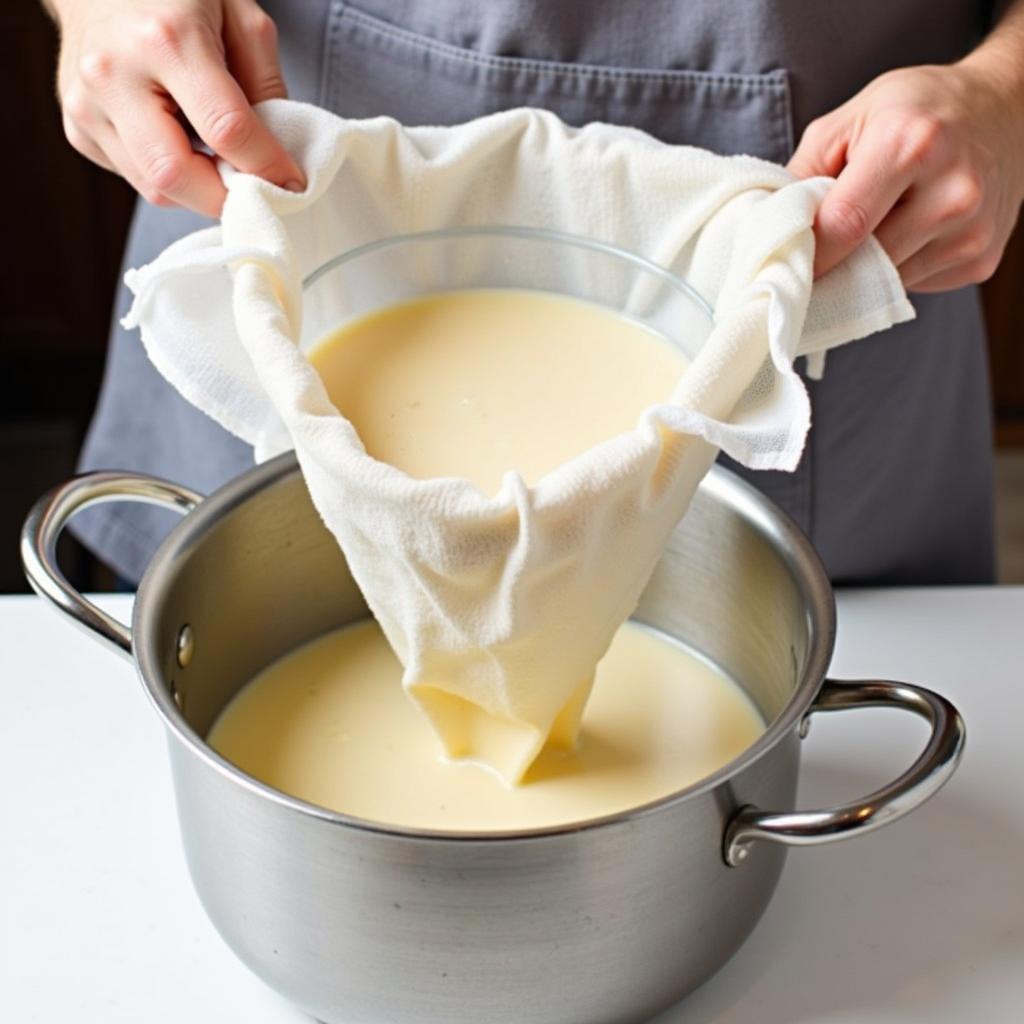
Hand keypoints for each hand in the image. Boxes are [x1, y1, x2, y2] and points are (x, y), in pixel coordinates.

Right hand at [53, 0, 304, 216]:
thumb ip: (266, 87)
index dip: (266, 167)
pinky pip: (135, 176)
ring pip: (154, 188)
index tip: (293, 183)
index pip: (225, 130)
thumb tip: (279, 159)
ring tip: (221, 163)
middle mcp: (114, 73)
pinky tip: (181, 143)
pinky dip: (169, 176)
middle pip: (174, 175)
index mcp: (164, 38)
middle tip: (256, 193)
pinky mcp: (78, 128)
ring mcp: (86, 104)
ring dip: (199, 190)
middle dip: (224, 198)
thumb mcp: (240, 17)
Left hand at [788, 63, 1023, 291]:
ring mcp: (971, 230)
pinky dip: (898, 269)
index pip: (843, 226)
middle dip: (833, 263)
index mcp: (911, 145)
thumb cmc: (918, 109)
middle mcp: (951, 190)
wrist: (1005, 109)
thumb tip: (769, 227)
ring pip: (887, 282)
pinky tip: (908, 232)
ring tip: (871, 230)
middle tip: (816, 254)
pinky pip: (915, 285)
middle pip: (865, 261)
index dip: (807, 253)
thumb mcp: (853, 117)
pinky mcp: (980, 258)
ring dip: (866, 268)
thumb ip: (804, 170)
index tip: (784, 262)